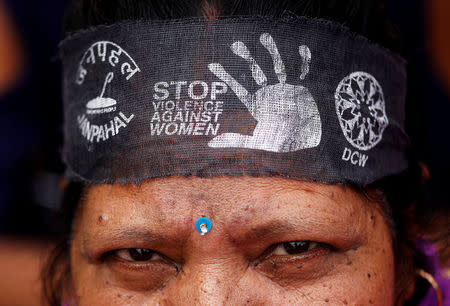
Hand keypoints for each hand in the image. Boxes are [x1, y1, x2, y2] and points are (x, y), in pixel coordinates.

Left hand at [208, 33, 321, 152]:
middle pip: (256, 71)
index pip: (238, 87)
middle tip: (235, 44)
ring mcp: (285, 88)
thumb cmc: (281, 142)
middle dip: (247, 57)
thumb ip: (235, 140)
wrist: (305, 142)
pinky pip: (302, 71)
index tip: (212, 65)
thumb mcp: (256, 142)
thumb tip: (210, 144)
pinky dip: (303, 60)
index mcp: (257, 103)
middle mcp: (269, 92)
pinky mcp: (302, 88)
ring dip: (272, 51)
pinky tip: (302, 48)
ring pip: (277, 65)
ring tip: (265, 36)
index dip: (226, 76)